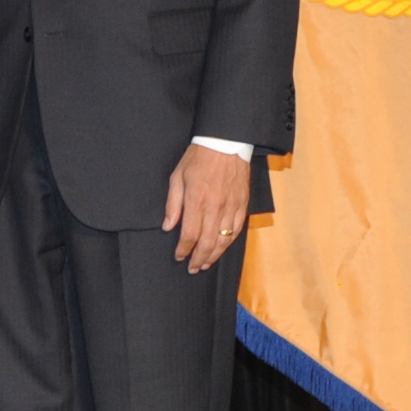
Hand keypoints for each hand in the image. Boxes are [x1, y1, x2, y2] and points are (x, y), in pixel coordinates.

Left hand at [163, 144, 250, 272]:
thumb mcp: (177, 176)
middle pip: (207, 242)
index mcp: (196, 200)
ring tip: (206, 264)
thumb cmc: (198, 157)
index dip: (183, 249)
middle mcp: (214, 206)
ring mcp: (231, 206)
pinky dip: (229, 242)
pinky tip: (222, 248)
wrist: (226, 142)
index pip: (189, 234)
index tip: (179, 257)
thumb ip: (172, 204)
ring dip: (214, 255)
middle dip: (199, 258)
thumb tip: (167, 226)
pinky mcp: (242, 203)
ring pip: (224, 239)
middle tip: (193, 269)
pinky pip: (237, 229)